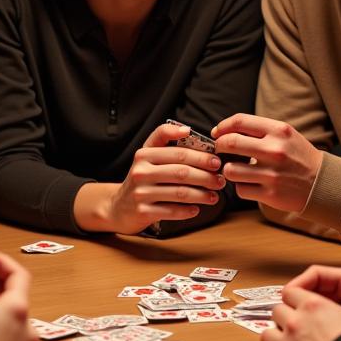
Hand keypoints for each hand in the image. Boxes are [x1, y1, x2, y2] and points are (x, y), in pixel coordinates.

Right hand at [74, 122, 224, 233]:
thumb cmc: (142, 178)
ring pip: (179, 192)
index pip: (179, 152)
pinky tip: (197, 208)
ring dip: (202, 195)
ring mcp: (141, 192)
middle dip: (206, 176)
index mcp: (144, 154)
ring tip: (214, 196)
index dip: (201, 156)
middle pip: (182, 172)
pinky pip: (172, 211)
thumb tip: (187, 129)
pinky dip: (188, 210)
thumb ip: (165, 139)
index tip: (217, 161)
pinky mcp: (142, 211)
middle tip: (221, 180)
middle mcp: (140, 171)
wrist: (119, 206)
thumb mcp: (148, 154)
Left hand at [211, 113, 322, 213]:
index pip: (240, 121)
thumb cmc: (298, 156)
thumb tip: (225, 130)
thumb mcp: (285, 134)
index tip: (217, 132)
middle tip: (219, 149)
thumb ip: (259, 130)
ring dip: (228, 169)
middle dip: (219, 146)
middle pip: (230, 143)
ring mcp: (272, 174)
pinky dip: (240, 186)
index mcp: (278, 131)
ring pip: (230, 170)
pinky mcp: (270, 194)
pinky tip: (249, 183)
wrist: (322, 183)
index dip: (223, 126)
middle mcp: (275, 151)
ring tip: (236, 169)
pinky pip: (240, 189)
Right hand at [284, 266, 340, 340]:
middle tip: (284, 316)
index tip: (286, 299)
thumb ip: (340, 314)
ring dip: (302, 311)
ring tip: (292, 326)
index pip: (315, 274)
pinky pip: (321, 312)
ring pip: (313, 300)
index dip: (297, 285)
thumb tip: (309, 314)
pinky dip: (311, 320)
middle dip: (296, 300)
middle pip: (310, 286)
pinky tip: (305, 334)